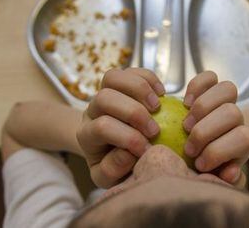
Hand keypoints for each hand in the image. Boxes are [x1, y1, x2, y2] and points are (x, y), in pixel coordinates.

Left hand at [76, 68, 164, 187]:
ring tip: (158, 105)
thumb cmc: (113, 165)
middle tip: (155, 130)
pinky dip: (148, 78)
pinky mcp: (120, 83)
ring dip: (139, 89)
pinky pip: (131, 70)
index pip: (102, 127)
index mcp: (87, 135)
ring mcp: (105, 93)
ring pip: (112, 77)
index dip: (128, 138)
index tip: (148, 150)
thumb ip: (113, 169)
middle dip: (133, 112)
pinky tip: (162, 94)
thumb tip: (127, 152)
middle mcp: (92, 110)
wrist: (110, 150)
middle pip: (104, 98)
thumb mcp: (109, 176)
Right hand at [183, 71, 248, 183]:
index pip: (244, 138)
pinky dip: (195, 86)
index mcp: (244, 139)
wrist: (209, 141)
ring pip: (227, 89)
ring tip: (185, 125)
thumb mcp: (217, 174)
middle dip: (205, 131)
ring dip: (202, 107)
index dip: (219, 151)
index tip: (199, 164)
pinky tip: (185, 102)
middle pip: (232, 113)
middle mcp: (238, 117)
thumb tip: (230, 172)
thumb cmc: (209, 163)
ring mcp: (226, 100)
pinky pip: (209, 77)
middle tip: (189, 147)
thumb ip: (226, 177)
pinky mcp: (211, 87)